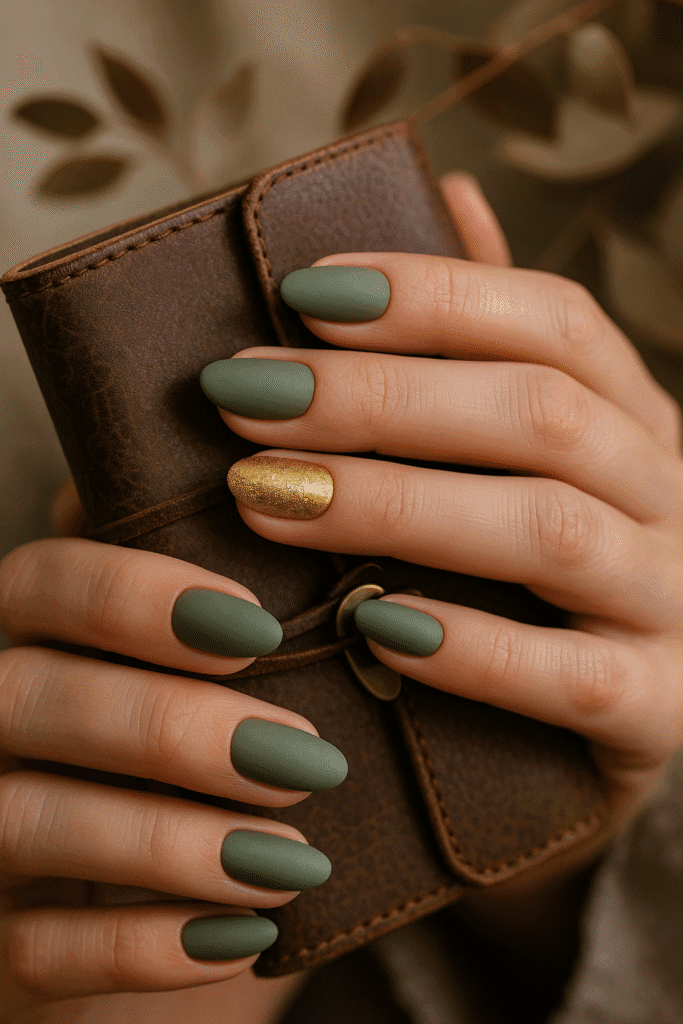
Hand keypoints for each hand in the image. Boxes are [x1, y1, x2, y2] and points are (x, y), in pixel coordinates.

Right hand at [0, 480, 339, 1021]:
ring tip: (293, 860)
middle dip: (173, 726)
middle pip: (34, 696)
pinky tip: (245, 936)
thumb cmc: (207, 773)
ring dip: (169, 840)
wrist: (178, 919)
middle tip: (306, 760)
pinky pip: (34, 951)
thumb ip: (219, 603)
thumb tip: (283, 498)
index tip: (261, 628)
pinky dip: (146, 947)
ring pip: (27, 821)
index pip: (46, 580)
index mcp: (36, 640)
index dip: (141, 595)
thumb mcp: (214, 684)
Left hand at [199, 173, 682, 908]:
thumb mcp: (548, 455)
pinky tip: (374, 627)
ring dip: (397, 505)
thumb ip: (498, 341)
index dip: (432, 295)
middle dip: (382, 398)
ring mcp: (676, 603)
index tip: (303, 294)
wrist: (642, 715)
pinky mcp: (659, 710)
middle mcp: (672, 496)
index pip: (553, 322)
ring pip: (550, 531)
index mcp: (639, 421)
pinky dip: (470, 650)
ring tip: (266, 495)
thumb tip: (451, 192)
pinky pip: (571, 678)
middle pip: (541, 413)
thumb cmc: (565, 577)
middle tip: (244, 396)